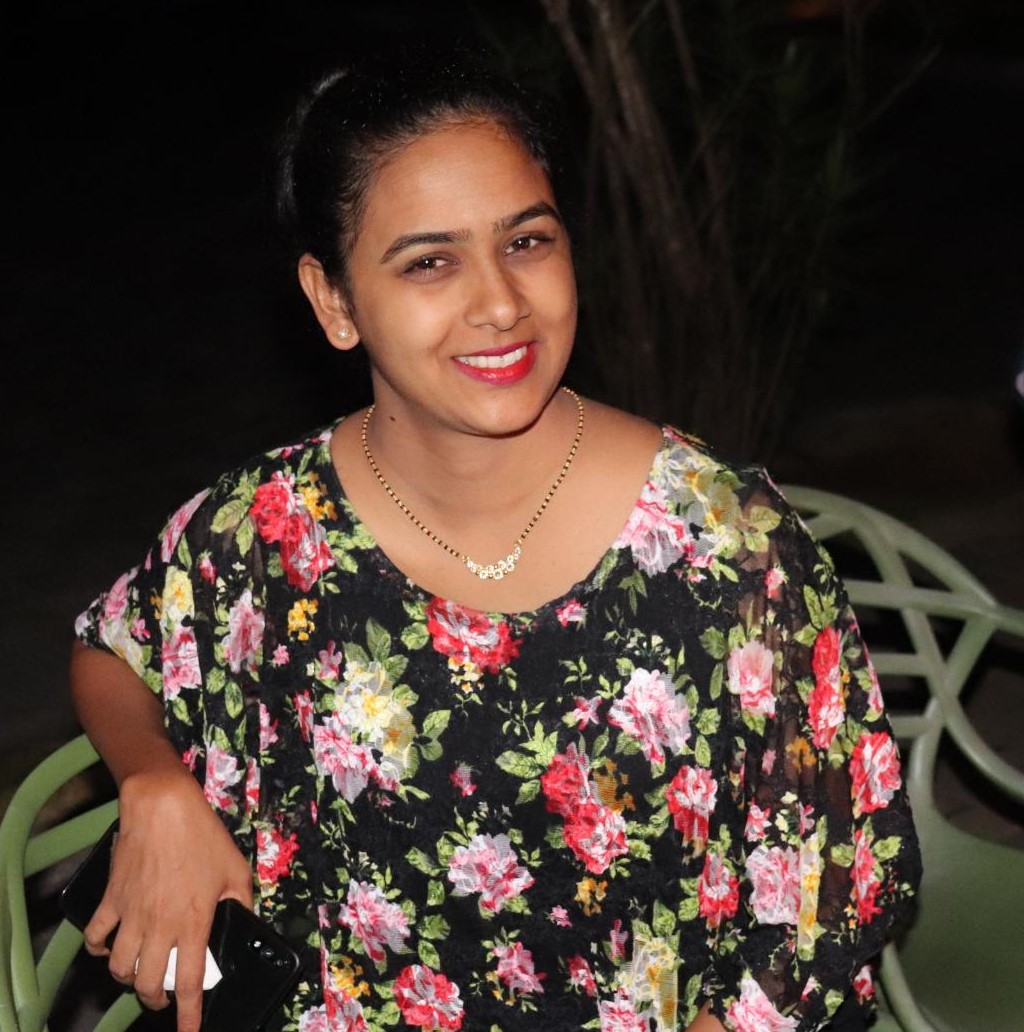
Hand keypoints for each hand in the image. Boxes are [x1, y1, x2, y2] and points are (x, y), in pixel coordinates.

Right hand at [82, 764, 252, 1031]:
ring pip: (119, 968)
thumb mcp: (236, 869)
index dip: (188, 1016)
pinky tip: (110, 949)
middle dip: (155, 999)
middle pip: (147, 984)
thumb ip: (242, 902)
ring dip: (128, 979)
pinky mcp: (111, 899)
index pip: (189, 983)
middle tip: (165, 996)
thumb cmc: (203, 836)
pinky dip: (99, 950)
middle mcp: (159, 926)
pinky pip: (96, 937)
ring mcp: (131, 914)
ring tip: (140, 975)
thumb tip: (243, 922)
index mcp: (193, 922)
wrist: (163, 807)